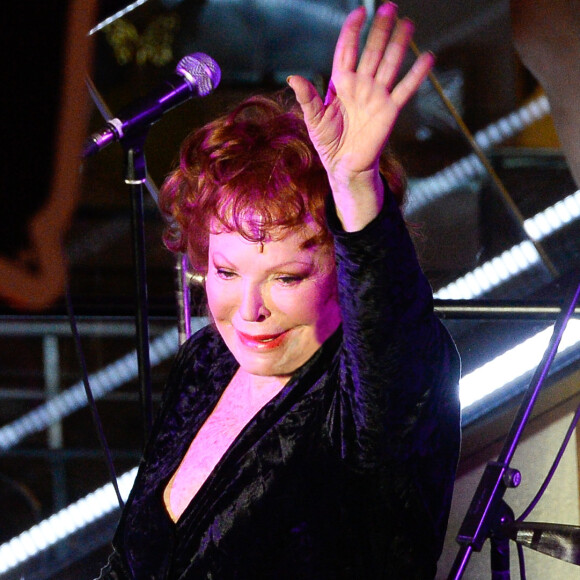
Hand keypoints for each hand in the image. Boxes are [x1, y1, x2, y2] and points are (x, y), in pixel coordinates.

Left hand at [288, 3, 432, 227]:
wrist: (345, 166)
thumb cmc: (328, 143)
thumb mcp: (314, 120)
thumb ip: (307, 98)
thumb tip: (294, 78)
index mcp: (341, 84)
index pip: (347, 50)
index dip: (352, 32)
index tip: (359, 13)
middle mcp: (361, 85)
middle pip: (371, 51)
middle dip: (380, 30)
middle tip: (389, 7)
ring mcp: (376, 96)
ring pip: (389, 64)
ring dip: (398, 45)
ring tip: (407, 24)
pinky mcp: (389, 110)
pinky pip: (404, 90)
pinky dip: (416, 75)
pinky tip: (427, 58)